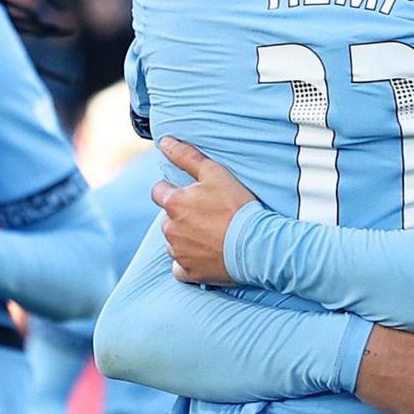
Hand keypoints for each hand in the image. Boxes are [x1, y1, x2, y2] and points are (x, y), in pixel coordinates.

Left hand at [151, 137, 257, 285]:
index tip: (191, 195)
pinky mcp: (189, 272)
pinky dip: (188, 262)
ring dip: (185, 238)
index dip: (172, 190)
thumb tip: (164, 141)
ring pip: (173, 242)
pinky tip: (205, 256)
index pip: (158, 191)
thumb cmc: (236, 206)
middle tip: (206, 216)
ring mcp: (178, 253)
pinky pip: (180, 268)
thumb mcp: (214, 173)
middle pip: (167, 219)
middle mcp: (170, 229)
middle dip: (180, 216)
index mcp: (174, 203)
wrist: (256, 245)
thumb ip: (186, 156)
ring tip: (210, 235)